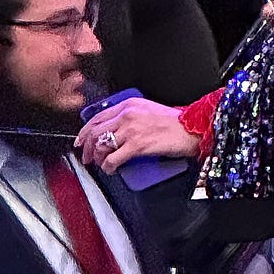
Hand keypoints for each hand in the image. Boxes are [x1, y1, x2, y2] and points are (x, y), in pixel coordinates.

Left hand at [75, 97, 199, 173]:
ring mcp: (131, 130)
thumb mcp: (149, 110)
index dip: (85, 131)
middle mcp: (127, 115)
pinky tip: (111, 169)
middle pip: (95, 131)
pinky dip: (108, 167)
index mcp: (129, 104)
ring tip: (102, 164)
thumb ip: (130, 115)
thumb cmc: (175, 122)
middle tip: (87, 157)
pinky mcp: (136, 145)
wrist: (191, 129)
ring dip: (97, 158)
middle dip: (87, 147)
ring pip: (101, 145)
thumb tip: (114, 129)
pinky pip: (112, 159)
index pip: (98, 117)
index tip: (82, 141)